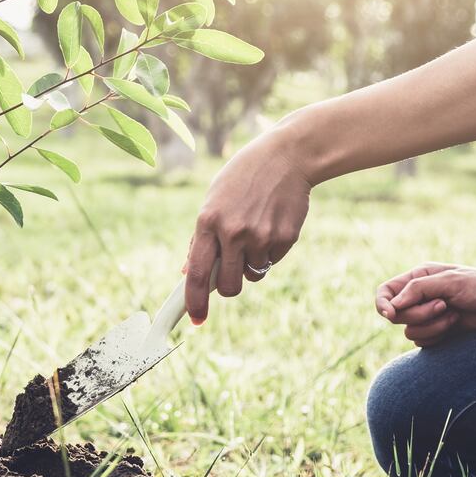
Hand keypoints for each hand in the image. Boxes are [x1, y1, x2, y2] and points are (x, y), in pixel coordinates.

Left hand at [185, 128, 309, 323]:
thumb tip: (188, 271)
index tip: (196, 319)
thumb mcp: (214, 200)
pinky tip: (272, 223)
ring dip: (252, 263)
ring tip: (256, 231)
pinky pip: (272, 261)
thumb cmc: (243, 178)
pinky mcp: (285, 238)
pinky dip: (271, 251)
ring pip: (253, 275)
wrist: (287, 156)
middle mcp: (233, 232)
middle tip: (232, 271)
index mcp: (208, 221)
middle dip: (229, 287)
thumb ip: (201, 237)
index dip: (195, 301)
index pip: (197, 273)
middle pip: (228, 286)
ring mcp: (261, 236)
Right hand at [375, 263, 475, 346]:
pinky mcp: (438, 332)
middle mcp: (419, 297)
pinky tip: (456, 325)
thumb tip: (392, 306)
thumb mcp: (450, 281)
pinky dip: (438, 336)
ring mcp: (428, 316)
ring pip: (409, 331)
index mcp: (418, 279)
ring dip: (433, 326)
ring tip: (455, 315)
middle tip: (443, 306)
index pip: (385, 293)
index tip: (391, 314)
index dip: (382, 305)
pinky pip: (422, 342)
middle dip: (419, 314)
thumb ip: (418, 289)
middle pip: (396, 316)